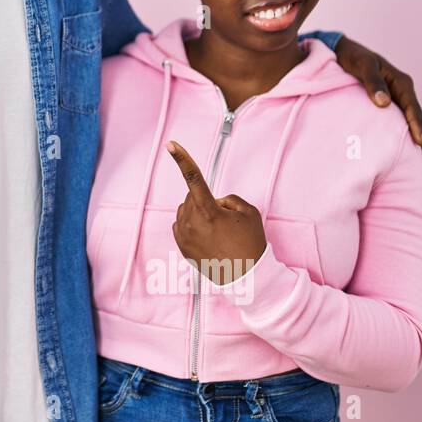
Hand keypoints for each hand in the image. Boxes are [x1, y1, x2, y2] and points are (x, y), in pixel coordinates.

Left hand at [165, 140, 266, 285]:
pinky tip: (208, 238)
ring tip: (217, 231)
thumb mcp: (249, 212)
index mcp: (209, 211)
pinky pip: (182, 226)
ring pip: (185, 211)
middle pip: (192, 197)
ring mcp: (184, 236)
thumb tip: (214, 201)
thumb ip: (228, 199)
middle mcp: (192, 223)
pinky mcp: (182, 247)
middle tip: (224, 218)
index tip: (172, 144)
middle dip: (205, 200)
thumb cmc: (250, 243)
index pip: (194, 179)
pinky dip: (192, 226)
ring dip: (198, 213)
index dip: (182, 160)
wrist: (246, 277)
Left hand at [333, 36, 421, 175]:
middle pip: (421, 122)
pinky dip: (409, 141)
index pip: (413, 110)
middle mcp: (404, 93)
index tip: (420, 144)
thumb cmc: (351, 57)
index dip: (417, 127)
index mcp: (402, 83)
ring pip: (415, 126)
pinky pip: (402, 126)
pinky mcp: (388, 107)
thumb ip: (373, 82)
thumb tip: (383, 103)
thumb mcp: (362, 65)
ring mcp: (397, 101)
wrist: (340, 51)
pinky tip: (408, 156)